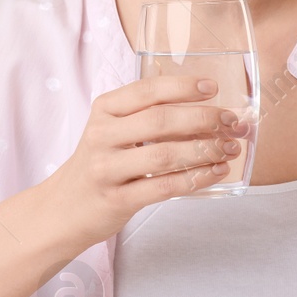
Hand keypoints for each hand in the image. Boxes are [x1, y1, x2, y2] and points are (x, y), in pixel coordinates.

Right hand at [45, 75, 249, 243]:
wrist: (64, 209)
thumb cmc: (101, 164)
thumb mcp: (112, 131)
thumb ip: (147, 117)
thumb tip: (207, 111)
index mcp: (104, 110)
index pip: (146, 91)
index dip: (182, 87)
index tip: (212, 88)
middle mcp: (102, 136)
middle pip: (160, 120)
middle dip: (203, 119)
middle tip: (232, 122)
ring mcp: (107, 169)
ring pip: (164, 155)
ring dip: (204, 150)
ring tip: (230, 148)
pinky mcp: (116, 200)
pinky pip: (163, 187)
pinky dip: (195, 178)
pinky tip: (216, 172)